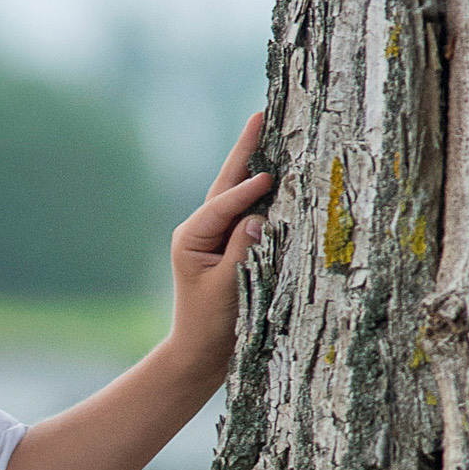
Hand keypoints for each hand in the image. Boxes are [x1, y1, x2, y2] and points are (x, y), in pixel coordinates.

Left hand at [167, 111, 271, 398]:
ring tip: (268, 129)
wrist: (201, 354)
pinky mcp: (229, 244)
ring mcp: (213, 235)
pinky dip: (261, 192)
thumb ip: (243, 251)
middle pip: (225, 183)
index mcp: (190, 237)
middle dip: (245, 150)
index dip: (247, 191)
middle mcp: (199, 230)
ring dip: (252, 163)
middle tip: (260, 115)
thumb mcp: (228, 289)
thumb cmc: (212, 325)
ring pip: (235, 192)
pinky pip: (247, 211)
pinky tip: (277, 172)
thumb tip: (258, 216)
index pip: (222, 204)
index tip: (270, 177)